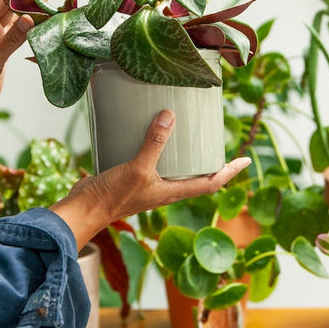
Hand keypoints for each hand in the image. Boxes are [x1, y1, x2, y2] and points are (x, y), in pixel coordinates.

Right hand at [50, 110, 251, 249]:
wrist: (82, 211)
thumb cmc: (112, 197)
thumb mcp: (137, 168)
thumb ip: (154, 144)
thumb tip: (170, 116)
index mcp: (172, 191)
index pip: (211, 183)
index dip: (230, 172)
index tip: (246, 160)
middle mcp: (164, 189)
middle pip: (196, 177)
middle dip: (211, 162)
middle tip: (219, 142)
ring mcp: (148, 184)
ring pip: (175, 169)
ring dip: (186, 155)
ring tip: (190, 133)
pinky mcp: (132, 177)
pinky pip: (152, 161)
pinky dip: (158, 148)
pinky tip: (150, 133)